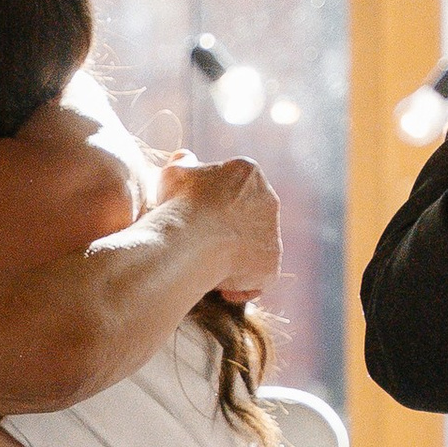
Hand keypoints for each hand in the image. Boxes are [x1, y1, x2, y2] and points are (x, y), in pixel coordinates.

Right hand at [155, 153, 281, 304]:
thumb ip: (184, 162)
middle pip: (248, 216)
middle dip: (228, 229)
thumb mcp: (174, 172)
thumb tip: (187, 157)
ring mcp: (273, 233)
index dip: (212, 204)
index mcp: (247, 173)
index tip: (194, 217)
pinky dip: (241, 285)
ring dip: (235, 257)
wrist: (191, 238)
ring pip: (253, 247)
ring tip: (208, 269)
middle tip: (201, 243)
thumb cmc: (179, 204)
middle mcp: (268, 200)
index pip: (234, 188)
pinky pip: (258, 278)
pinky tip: (220, 289)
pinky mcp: (272, 265)